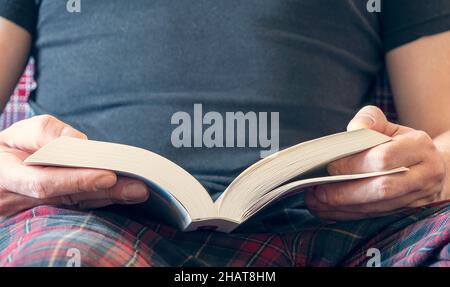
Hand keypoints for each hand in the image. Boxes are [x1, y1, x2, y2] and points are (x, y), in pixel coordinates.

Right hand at [0, 115, 149, 218]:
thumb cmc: (9, 147)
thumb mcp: (20, 132)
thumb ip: (48, 132)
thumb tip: (82, 143)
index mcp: (6, 177)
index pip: (44, 183)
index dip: (78, 180)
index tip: (109, 175)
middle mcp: (18, 201)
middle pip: (68, 199)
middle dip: (106, 193)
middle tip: (138, 188)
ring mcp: (33, 212)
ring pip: (76, 206)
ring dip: (109, 198)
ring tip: (138, 191)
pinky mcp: (48, 214)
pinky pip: (77, 207)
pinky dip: (100, 199)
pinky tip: (124, 195)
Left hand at [305, 106, 447, 220]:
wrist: (429, 165)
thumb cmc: (399, 142)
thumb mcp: (387, 126)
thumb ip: (369, 120)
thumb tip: (354, 130)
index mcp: (419, 147)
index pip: (383, 158)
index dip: (353, 165)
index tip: (328, 167)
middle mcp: (425, 174)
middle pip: (381, 188)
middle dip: (345, 192)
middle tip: (317, 190)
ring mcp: (420, 197)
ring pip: (378, 207)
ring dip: (342, 207)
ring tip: (316, 201)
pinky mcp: (409, 213)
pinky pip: (375, 217)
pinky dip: (348, 214)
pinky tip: (326, 210)